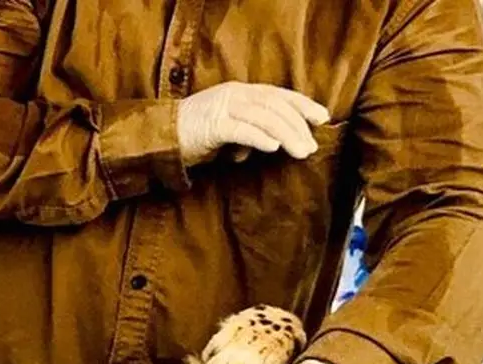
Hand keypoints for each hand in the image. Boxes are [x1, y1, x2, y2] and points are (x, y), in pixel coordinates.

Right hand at [177, 81, 330, 166]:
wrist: (160, 139)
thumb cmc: (193, 137)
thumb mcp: (228, 132)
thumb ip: (249, 134)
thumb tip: (268, 146)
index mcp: (240, 93)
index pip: (278, 95)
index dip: (302, 105)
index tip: (322, 118)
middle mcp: (234, 95)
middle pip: (275, 106)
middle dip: (298, 126)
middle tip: (312, 146)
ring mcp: (223, 107)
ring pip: (264, 118)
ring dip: (286, 135)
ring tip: (300, 151)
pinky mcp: (212, 125)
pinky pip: (242, 130)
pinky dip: (260, 138)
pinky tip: (274, 148)